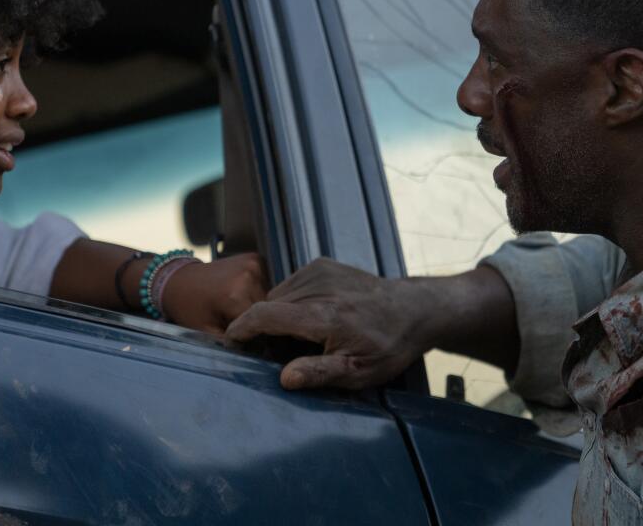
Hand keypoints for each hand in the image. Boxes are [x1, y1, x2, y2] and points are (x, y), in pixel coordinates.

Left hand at [160, 252, 267, 334]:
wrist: (180, 279)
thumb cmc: (190, 308)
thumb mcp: (207, 332)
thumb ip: (232, 342)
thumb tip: (260, 351)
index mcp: (236, 295)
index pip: (258, 323)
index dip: (250, 333)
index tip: (239, 335)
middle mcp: (249, 275)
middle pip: (265, 308)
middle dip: (255, 318)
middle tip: (234, 319)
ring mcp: (254, 263)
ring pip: (269, 295)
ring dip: (259, 304)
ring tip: (236, 306)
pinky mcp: (257, 258)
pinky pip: (267, 282)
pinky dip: (258, 290)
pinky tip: (242, 293)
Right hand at [225, 257, 434, 390]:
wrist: (413, 309)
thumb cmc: (387, 346)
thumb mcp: (359, 372)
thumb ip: (318, 374)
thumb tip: (284, 379)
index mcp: (323, 316)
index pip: (265, 315)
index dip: (241, 329)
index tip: (229, 343)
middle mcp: (317, 287)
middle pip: (267, 306)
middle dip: (262, 328)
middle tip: (274, 352)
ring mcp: (319, 271)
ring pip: (277, 294)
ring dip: (277, 314)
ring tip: (298, 335)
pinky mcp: (322, 264)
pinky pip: (290, 284)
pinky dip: (290, 301)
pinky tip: (309, 316)